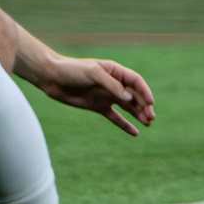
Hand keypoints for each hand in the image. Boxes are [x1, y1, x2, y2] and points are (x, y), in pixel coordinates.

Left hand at [25, 52, 154, 135]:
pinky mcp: (98, 107)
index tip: (151, 103)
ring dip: (138, 114)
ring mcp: (106, 96)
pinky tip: (135, 132)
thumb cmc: (73, 70)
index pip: (135, 81)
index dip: (144, 92)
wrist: (53, 78)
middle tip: (151, 118)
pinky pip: (115, 117)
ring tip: (148, 123)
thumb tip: (129, 98)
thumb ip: (112, 85)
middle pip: (134, 95)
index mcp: (114, 71)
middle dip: (144, 106)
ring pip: (127, 107)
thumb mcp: (93, 74)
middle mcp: (113, 84)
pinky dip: (125, 124)